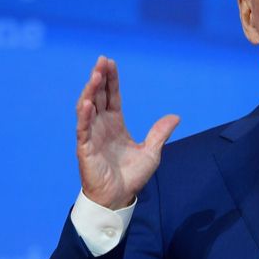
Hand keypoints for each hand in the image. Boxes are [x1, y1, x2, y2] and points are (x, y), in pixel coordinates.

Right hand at [76, 56, 179, 209]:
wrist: (119, 198)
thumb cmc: (131, 177)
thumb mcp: (152, 152)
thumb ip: (160, 133)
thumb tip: (175, 116)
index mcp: (115, 124)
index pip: (112, 96)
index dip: (111, 80)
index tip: (110, 62)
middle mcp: (101, 126)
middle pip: (98, 96)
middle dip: (100, 78)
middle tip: (102, 60)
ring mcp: (91, 136)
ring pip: (87, 108)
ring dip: (90, 91)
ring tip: (95, 75)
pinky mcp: (85, 148)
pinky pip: (83, 129)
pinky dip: (84, 115)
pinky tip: (87, 103)